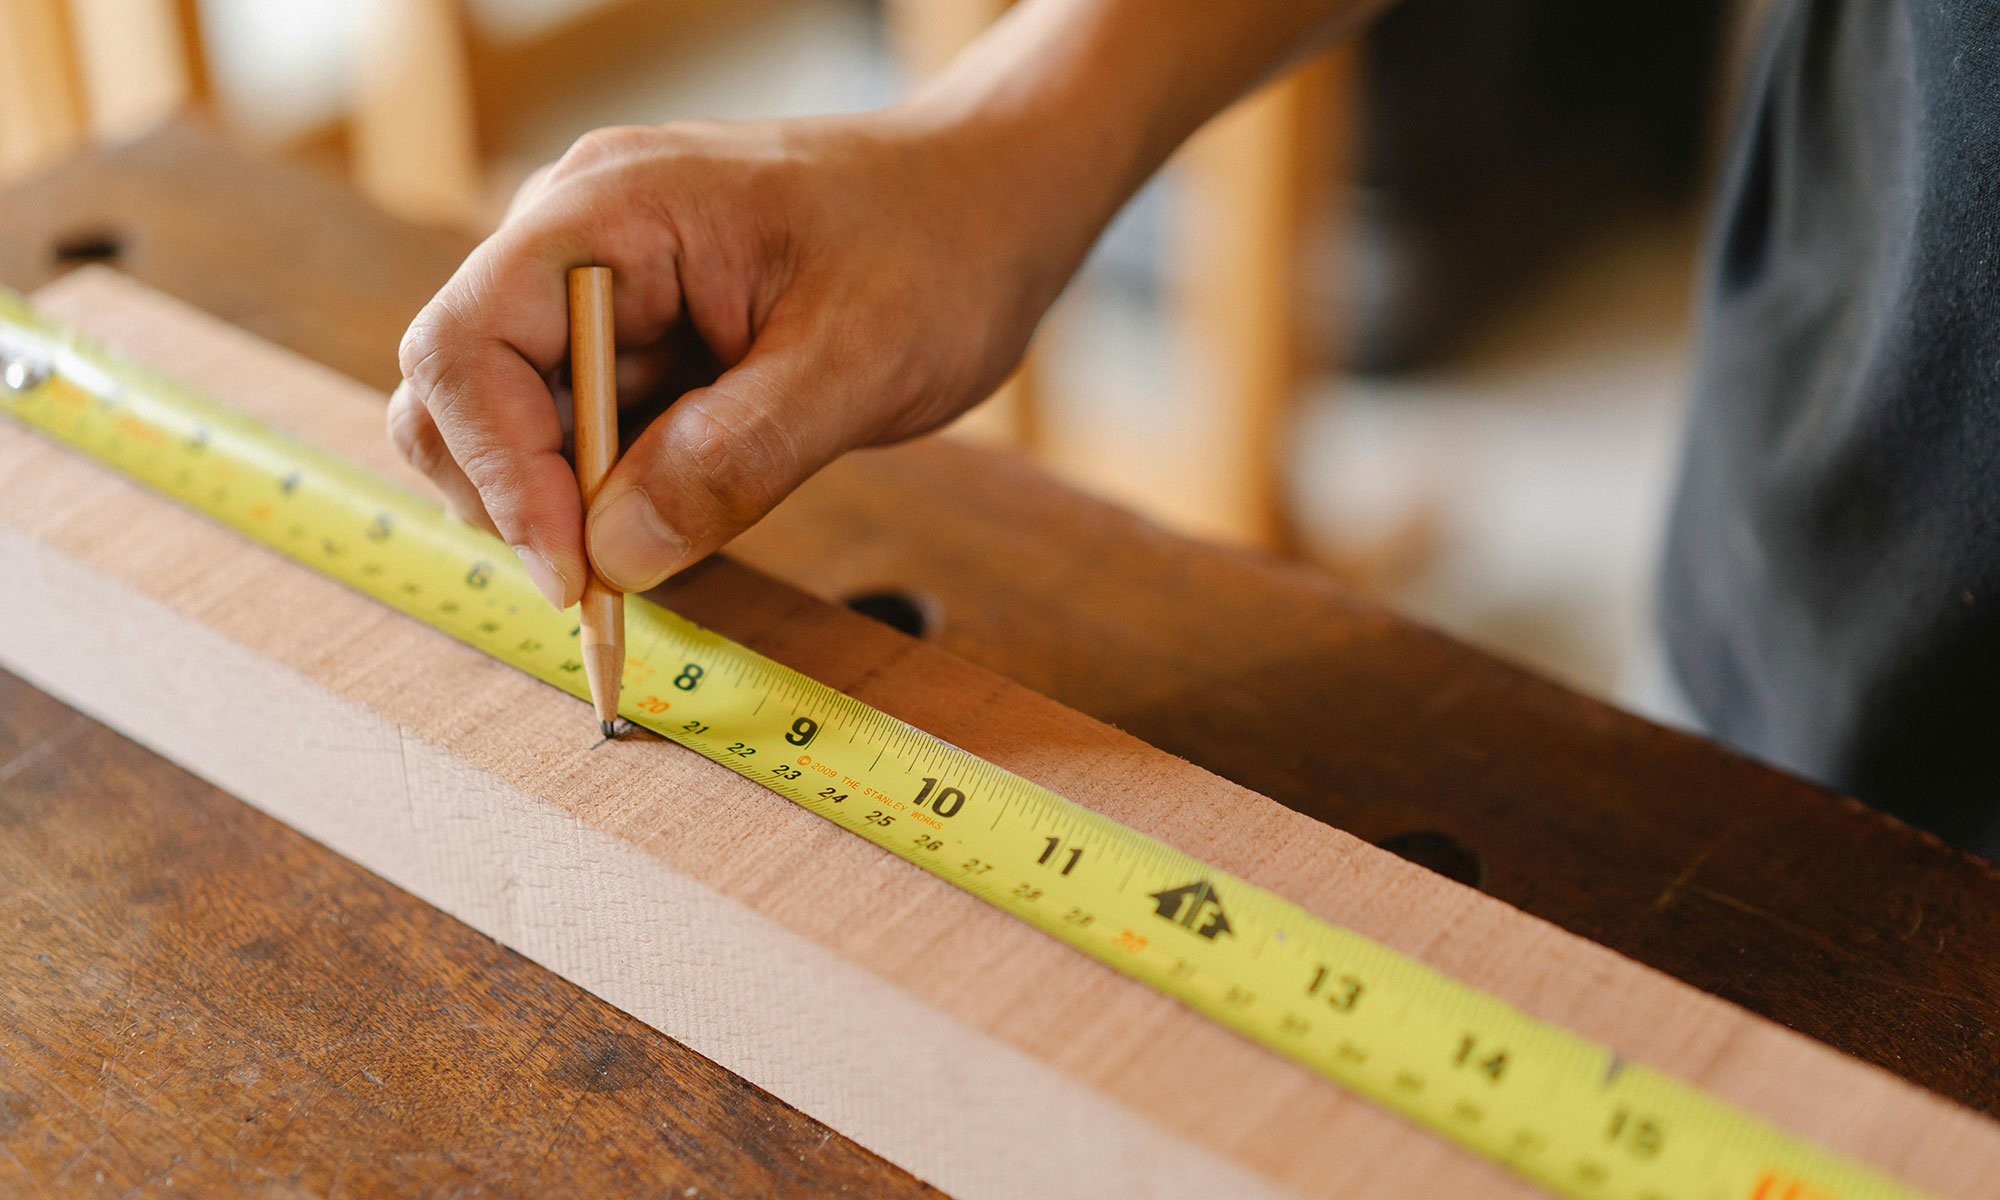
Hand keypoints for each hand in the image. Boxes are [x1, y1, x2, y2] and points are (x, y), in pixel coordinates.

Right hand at [388, 111, 1068, 606]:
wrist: (994, 203)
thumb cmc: (941, 248)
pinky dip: (612, 492)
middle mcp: (579, 240)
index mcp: (611, 212)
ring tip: (681, 525)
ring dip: (571, 501)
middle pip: (460, 393)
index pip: (464, 348)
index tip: (574, 571)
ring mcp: (604, 290)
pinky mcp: (638, 337)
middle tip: (621, 572)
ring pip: (514, 425)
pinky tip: (692, 503)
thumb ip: (736, 459)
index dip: (497, 472)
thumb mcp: (859, 363)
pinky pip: (582, 431)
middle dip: (523, 496)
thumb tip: (613, 556)